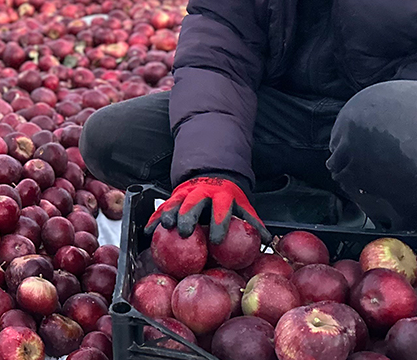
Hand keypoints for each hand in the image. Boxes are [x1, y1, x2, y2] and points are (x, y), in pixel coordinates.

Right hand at [145, 176, 270, 244]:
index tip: (216, 241)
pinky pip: (162, 207)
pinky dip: (154, 218)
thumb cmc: (229, 196)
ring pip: (175, 202)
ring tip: (165, 227)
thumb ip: (252, 222)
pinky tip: (147, 231)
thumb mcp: (243, 205)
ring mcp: (186, 193)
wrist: (213, 175)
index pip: (221, 210)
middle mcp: (203, 192)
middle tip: (184, 232)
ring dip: (169, 214)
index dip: (219, 224)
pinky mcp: (174, 196)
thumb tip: (268, 241)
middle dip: (188, 216)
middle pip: (194, 204)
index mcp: (222, 195)